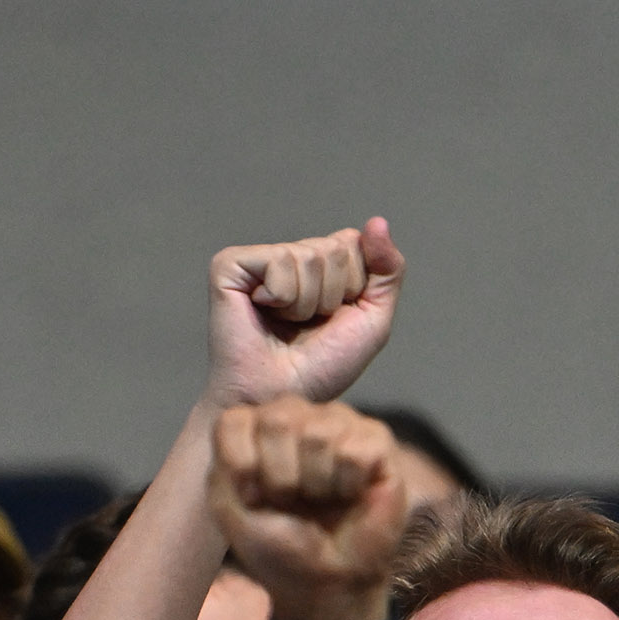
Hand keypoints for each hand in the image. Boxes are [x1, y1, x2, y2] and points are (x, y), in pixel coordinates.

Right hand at [206, 221, 403, 411]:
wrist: (280, 397)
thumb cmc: (322, 367)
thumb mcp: (373, 320)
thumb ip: (388, 270)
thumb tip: (378, 221)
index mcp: (320, 265)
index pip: (355, 243)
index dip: (355, 288)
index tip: (334, 319)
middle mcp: (289, 256)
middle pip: (335, 248)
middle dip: (332, 296)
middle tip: (306, 326)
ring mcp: (258, 259)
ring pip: (309, 256)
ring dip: (307, 303)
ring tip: (285, 324)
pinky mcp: (230, 265)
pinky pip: (280, 261)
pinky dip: (283, 296)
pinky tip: (264, 313)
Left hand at [208, 398, 410, 619]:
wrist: (328, 582)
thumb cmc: (279, 546)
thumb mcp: (230, 510)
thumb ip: (224, 461)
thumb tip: (258, 425)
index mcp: (254, 428)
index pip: (233, 420)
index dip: (242, 467)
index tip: (253, 499)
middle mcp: (296, 415)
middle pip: (277, 419)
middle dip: (281, 476)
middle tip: (292, 500)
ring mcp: (338, 424)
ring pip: (319, 433)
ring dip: (317, 483)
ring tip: (322, 499)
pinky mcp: (376, 442)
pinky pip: (356, 451)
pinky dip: (349, 485)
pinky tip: (351, 494)